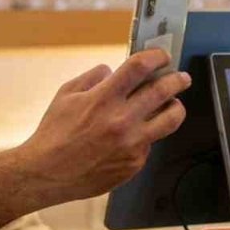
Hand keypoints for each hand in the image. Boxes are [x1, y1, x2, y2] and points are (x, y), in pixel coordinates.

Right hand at [21, 49, 190, 202]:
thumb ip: (93, 78)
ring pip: (170, 120)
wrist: (47, 173)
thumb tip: (114, 71)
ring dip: (176, 107)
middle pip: (163, 91)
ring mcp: (132, 144)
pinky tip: (136, 134)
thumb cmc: (54, 133)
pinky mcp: (134, 163)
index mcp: (104, 98)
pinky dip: (146, 134)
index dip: (157, 56)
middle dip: (178, 80)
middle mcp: (122, 120)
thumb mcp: (66, 94)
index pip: (140, 67)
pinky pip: (149, 143)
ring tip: (174, 104)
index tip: (163, 56)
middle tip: (182, 78)